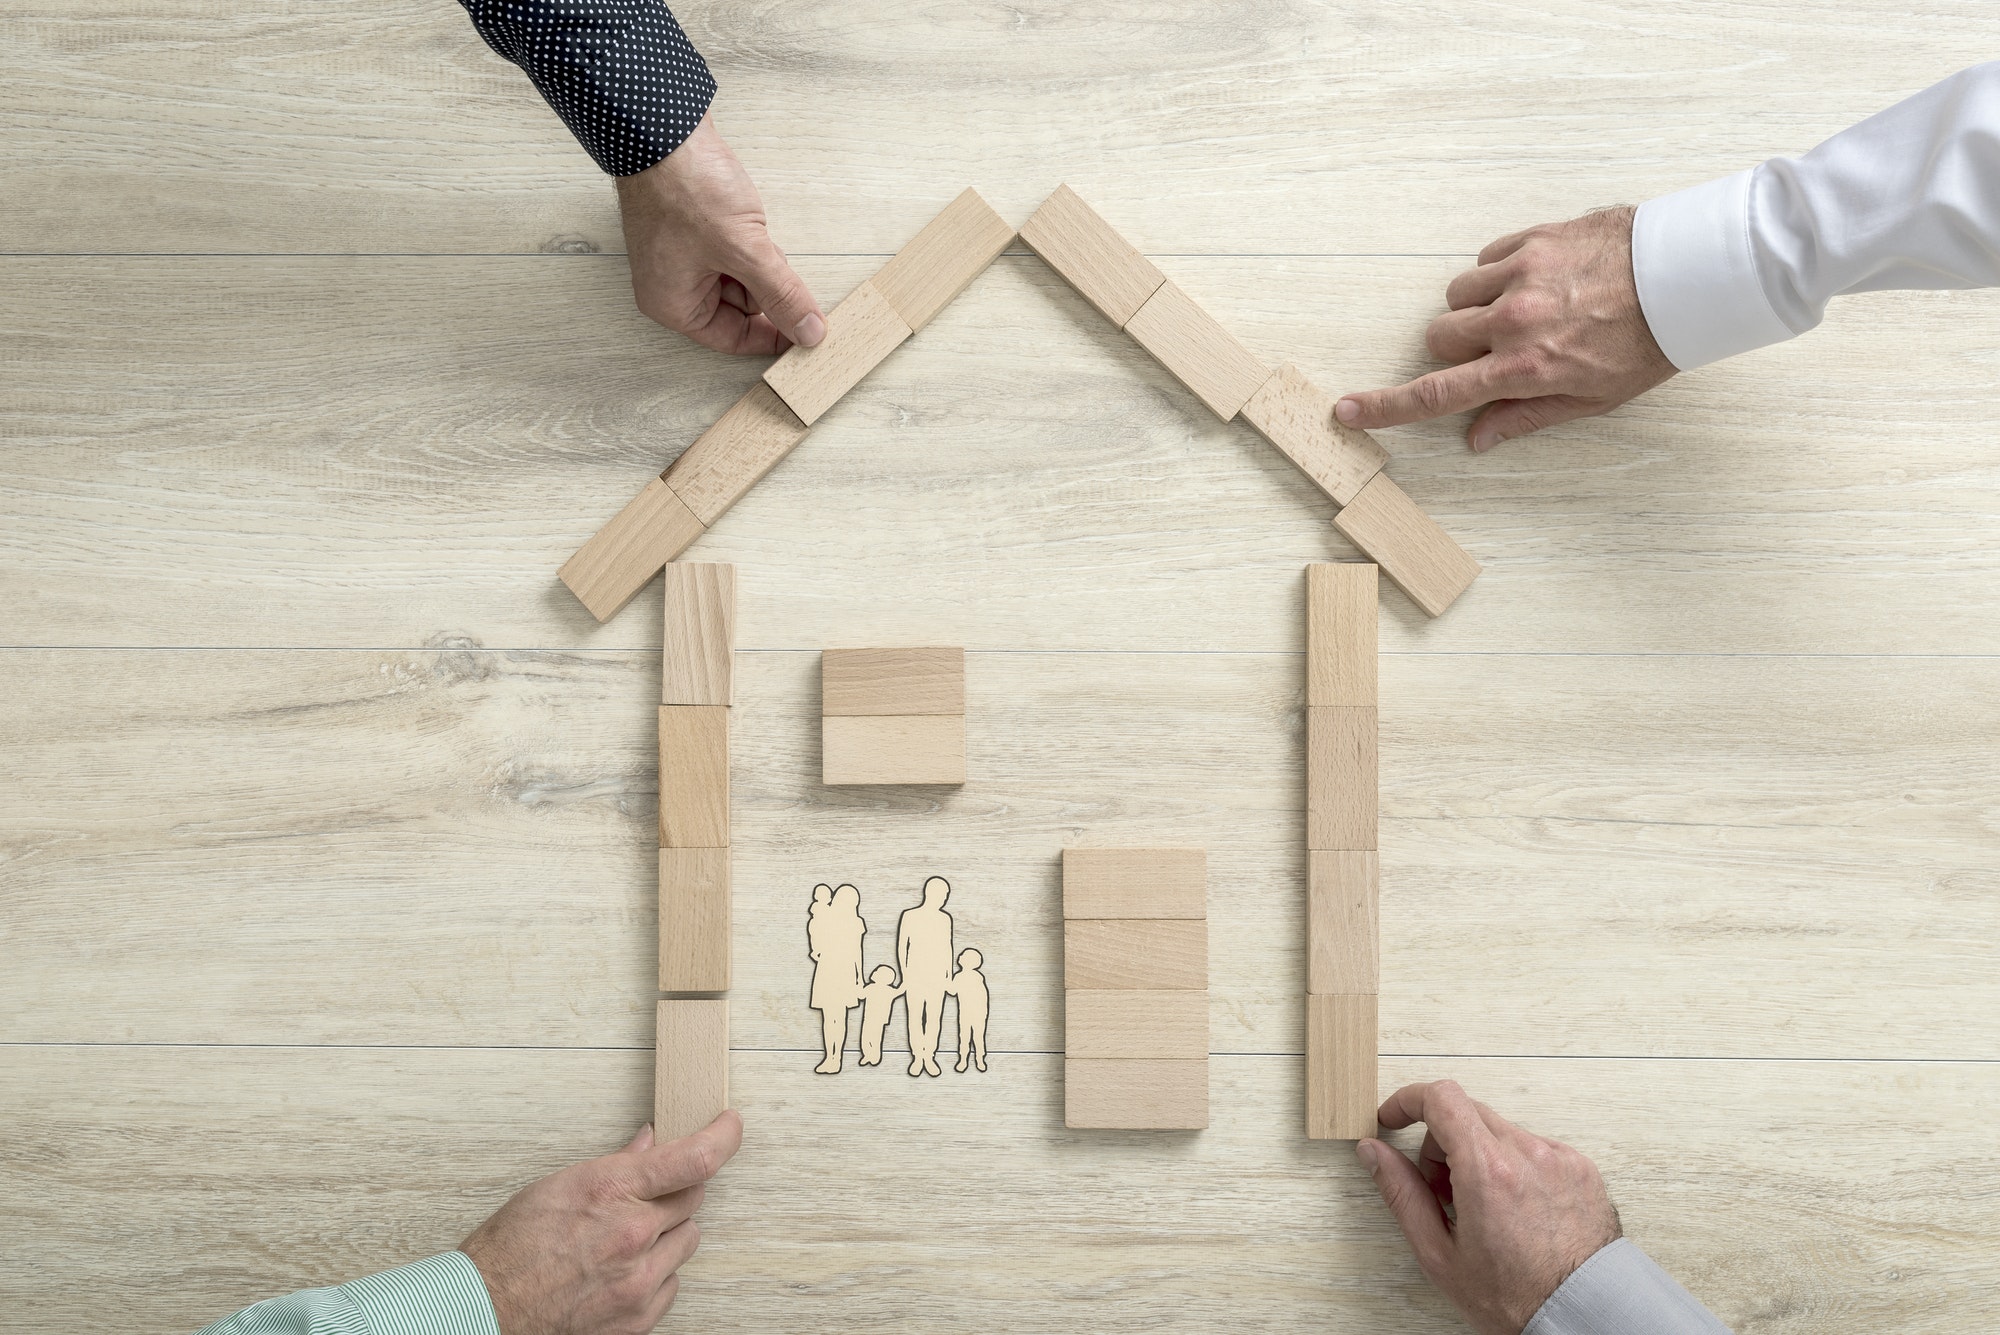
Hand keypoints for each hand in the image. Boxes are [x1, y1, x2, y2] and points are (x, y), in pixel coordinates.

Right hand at [462, 1111, 742, 1334]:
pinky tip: (621, 1271)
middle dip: (676, 1191)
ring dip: (666, 1234)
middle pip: (694, 1198)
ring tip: (623, 1240)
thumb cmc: (511, 1248)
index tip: (730, 1126)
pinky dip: (655, 1274)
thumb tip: (650, 1143)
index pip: (695, 1158)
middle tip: (646, 1196)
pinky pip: (671, 1283)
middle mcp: (633, 1234)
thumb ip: (616, 1165)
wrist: (487, 1308)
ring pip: (686, 1241)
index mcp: (613, 1191)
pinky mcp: (639, 1316)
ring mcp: (639, 1280)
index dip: (723, 1137)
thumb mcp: (559, 1185)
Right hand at [614, 113, 823, 354]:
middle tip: (772, 259)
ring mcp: (680, 256)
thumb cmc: (686, 189)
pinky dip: (748, 240)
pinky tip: (748, 218)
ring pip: (739, 276)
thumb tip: (809, 331)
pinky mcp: (690, 230)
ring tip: (749, 229)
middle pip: (738, 307)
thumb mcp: (744, 251)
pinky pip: (731, 250)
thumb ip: (782, 295)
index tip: (807, 329)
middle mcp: (672, 286)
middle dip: (763, 285)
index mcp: (673, 305)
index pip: (733, 339)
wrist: (664, 129)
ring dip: (758, 259)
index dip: (773, 335)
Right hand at [1336, 207, 1674, 451]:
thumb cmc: (1648, 343)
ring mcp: (1523, 272)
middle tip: (1496, 349)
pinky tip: (1538, 280)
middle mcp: (1516, 319)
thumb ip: (1527, 417)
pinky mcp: (1535, 236)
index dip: (1387, 407)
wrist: (1691, 274)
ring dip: (1477, 307)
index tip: (1349, 410)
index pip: (1439, 392)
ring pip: (1459, 295)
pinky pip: (1487, 258)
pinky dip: (1499, 273)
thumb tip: (1477, 439)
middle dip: (1456, 347)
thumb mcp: (1594, 398)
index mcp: (1527, 367)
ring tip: (1524, 309)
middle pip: (1438, 336)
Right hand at [1356, 1081, 1619, 1334]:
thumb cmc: (1517, 1298)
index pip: (1440, 1098)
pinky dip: (1512, 1165)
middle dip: (1440, 1140)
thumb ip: (1402, 1193)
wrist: (1583, 1315)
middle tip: (1441, 1188)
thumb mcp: (1440, 1254)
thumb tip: (1374, 1153)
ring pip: (1499, 1129)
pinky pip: (1532, 1146)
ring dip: (1478, 1153)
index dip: (1407, 1101)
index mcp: (1488, 1171)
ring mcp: (1559, 1158)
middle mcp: (1528, 1154)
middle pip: (1466, 1111)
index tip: (1395, 1118)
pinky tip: (1513, 1207)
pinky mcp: (1581, 1167)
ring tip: (1482, 1206)